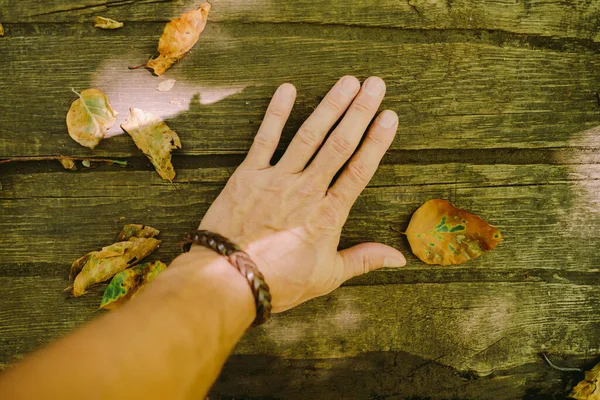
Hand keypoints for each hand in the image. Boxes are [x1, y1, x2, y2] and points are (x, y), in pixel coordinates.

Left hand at [198, 76, 405, 312]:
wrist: (229, 280)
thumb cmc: (279, 281)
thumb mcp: (328, 276)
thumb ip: (364, 260)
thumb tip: (400, 258)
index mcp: (328, 214)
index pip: (359, 170)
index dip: (376, 141)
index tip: (389, 117)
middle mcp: (307, 190)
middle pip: (339, 145)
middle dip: (359, 112)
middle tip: (375, 85)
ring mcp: (277, 179)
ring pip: (309, 136)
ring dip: (329, 106)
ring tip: (347, 82)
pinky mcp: (248, 175)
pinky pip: (264, 139)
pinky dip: (275, 114)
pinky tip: (287, 90)